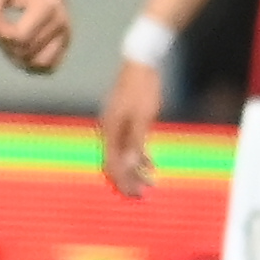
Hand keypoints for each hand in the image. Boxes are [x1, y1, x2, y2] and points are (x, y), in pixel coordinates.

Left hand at [0, 0, 71, 74]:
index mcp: (46, 7)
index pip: (19, 37)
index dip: (1, 32)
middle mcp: (60, 23)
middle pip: (27, 51)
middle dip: (6, 44)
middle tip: (0, 26)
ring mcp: (66, 33)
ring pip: (39, 63)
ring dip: (17, 57)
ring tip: (10, 39)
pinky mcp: (66, 41)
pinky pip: (50, 65)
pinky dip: (32, 64)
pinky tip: (19, 50)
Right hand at [99, 57, 162, 198]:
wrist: (141, 64)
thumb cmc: (143, 90)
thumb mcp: (143, 118)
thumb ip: (135, 143)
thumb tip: (128, 166)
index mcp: (111, 130)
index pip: (112, 164)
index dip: (124, 182)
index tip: (136, 195)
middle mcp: (109, 130)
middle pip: (115, 162)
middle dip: (128, 180)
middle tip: (143, 195)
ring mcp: (115, 125)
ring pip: (122, 155)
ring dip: (135, 170)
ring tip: (150, 183)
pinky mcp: (124, 120)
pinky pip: (128, 145)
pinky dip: (138, 157)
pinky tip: (151, 164)